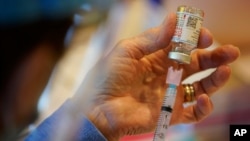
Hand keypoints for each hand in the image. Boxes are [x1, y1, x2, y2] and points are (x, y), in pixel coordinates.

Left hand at [72, 13, 239, 139]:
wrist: (97, 109)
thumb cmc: (107, 77)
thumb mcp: (127, 50)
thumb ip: (152, 37)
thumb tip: (174, 19)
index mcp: (156, 57)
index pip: (182, 46)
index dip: (195, 40)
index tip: (205, 36)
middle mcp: (166, 74)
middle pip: (196, 64)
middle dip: (214, 57)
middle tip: (229, 51)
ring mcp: (170, 94)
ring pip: (200, 86)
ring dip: (215, 79)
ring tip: (223, 70)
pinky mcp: (171, 113)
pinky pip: (194, 112)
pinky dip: (204, 107)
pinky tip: (204, 98)